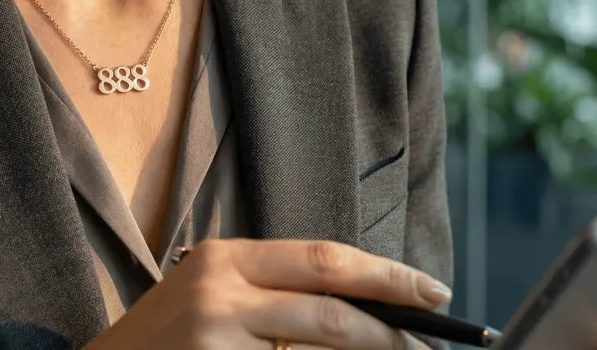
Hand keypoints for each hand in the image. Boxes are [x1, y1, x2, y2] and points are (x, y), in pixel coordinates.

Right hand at [84, 239, 449, 349]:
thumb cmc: (166, 341)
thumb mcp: (212, 297)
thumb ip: (273, 292)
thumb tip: (361, 306)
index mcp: (223, 256)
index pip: (321, 257)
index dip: (383, 275)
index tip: (427, 289)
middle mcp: (218, 290)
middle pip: (329, 304)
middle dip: (391, 324)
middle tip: (430, 338)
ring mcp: (214, 337)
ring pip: (318, 348)